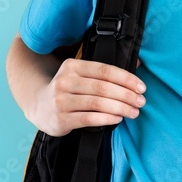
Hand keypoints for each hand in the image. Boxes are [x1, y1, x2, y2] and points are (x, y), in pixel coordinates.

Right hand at [29, 58, 145, 136]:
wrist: (39, 106)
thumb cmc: (69, 90)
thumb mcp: (81, 76)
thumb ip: (105, 72)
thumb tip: (139, 62)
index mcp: (72, 66)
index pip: (105, 70)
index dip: (126, 79)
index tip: (141, 87)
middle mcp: (65, 81)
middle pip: (103, 87)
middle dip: (126, 95)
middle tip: (141, 101)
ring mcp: (61, 100)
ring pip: (97, 103)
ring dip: (120, 108)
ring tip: (134, 112)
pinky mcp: (61, 118)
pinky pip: (88, 118)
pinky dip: (106, 118)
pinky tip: (118, 118)